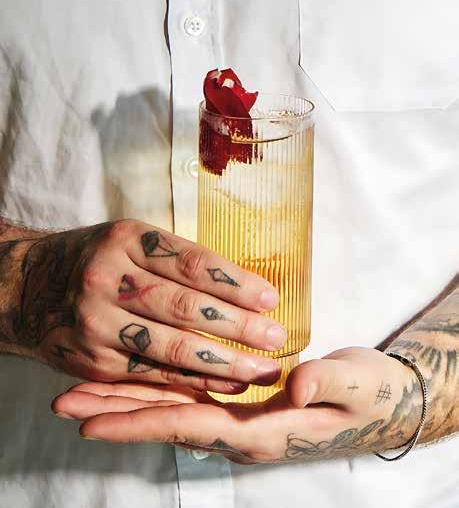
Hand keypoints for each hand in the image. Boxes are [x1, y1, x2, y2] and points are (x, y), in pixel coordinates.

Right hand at [18, 219, 285, 393]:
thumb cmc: (94, 259)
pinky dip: (193, 381)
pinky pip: (152, 374)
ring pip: (172, 346)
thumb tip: (238, 284)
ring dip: (224, 361)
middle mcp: (110, 279)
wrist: (28, 288)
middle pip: (186, 307)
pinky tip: (224, 383)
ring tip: (260, 368)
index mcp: (127, 240)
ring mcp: (98, 323)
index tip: (270, 297)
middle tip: (277, 337)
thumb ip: (174, 258)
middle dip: (239, 326)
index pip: (193, 263)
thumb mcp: (129, 240)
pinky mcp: (93, 361)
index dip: (236, 283)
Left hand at [52, 347, 421, 463]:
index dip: (141, 421)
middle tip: (65, 405)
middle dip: (114, 412)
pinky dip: (153, 387)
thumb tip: (295, 382)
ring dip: (124, 399)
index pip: (190, 425)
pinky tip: (129, 378)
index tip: (94, 423)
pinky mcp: (239, 401)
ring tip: (80, 394)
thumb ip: (326, 384)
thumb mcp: (356, 386)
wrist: (379, 401)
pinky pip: (187, 395)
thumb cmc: (368, 394)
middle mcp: (240, 428)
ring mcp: (237, 416)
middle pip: (166, 420)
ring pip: (169, 406)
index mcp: (263, 430)